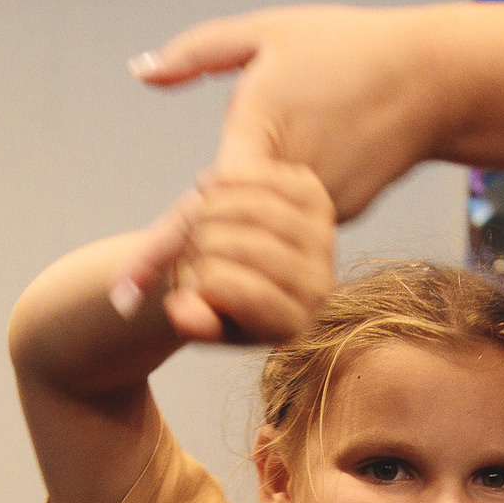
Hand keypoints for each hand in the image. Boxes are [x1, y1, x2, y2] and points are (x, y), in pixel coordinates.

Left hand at [114, 6, 439, 310]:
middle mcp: (293, 190)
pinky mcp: (343, 216)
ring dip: (225, 253)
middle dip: (189, 251)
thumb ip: (197, 51)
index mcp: (263, 142)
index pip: (199, 211)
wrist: (435, 79)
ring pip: (256, 252)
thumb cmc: (348, 45)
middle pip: (222, 244)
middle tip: (164, 248)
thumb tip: (141, 72)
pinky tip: (261, 222)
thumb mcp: (267, 33)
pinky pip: (289, 240)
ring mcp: (323, 212)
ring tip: (210, 239)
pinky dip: (262, 238)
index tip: (123, 292)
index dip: (157, 254)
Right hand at [146, 159, 336, 344]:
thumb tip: (180, 313)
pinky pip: (259, 176)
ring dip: (210, 207)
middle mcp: (318, 287)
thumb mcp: (192, 305)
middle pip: (242, 247)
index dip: (197, 278)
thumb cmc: (208, 286)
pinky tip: (213, 189)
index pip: (230, 288)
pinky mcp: (315, 197)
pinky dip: (224, 178)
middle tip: (195, 247)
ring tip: (203, 221)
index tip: (191, 282)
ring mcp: (322, 240)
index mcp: (289, 327)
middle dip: (202, 241)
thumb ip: (188, 313)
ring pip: (251, 210)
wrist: (232, 249)